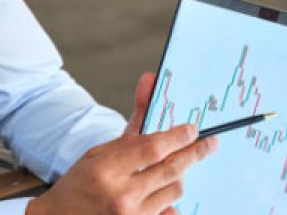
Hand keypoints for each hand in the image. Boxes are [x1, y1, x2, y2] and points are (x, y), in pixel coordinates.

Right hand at [25, 73, 218, 214]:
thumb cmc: (78, 186)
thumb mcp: (97, 153)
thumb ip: (130, 128)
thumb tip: (149, 85)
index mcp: (105, 169)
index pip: (153, 148)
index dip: (178, 137)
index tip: (192, 130)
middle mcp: (121, 195)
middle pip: (172, 169)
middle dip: (195, 153)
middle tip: (209, 144)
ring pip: (175, 190)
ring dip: (178, 175)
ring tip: (173, 168)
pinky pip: (170, 211)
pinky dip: (170, 200)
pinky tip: (163, 192)